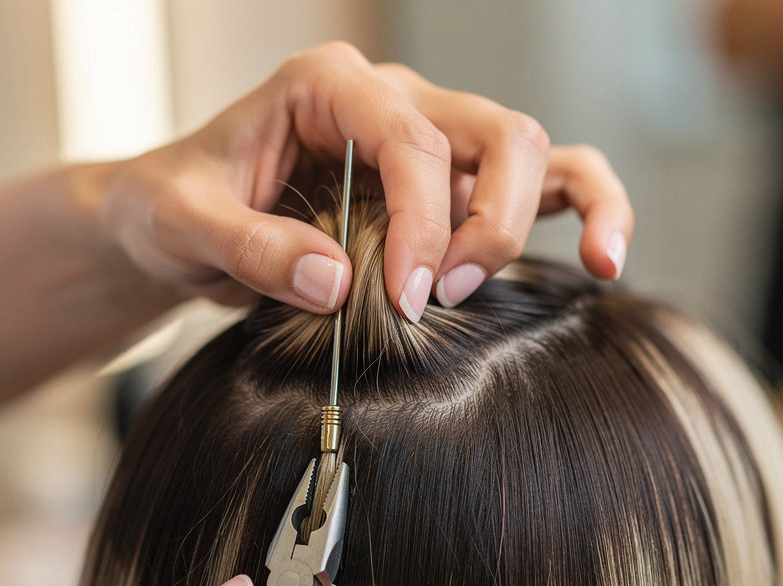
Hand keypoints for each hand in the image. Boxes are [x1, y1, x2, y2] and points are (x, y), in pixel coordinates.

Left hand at [99, 41, 633, 320]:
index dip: (424, 225)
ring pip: (531, 152)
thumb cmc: (177, 207)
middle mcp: (393, 102)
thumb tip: (338, 284)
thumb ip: (252, 251)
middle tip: (434, 300)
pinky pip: (544, 182)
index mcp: (330, 86)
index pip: (409, 140)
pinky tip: (604, 260)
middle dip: (484, 224)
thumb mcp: (188, 226)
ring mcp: (430, 140)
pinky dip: (586, 212)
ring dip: (527, 223)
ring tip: (485, 288)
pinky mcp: (449, 187)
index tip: (406, 302)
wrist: (177, 220)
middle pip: (493, 134)